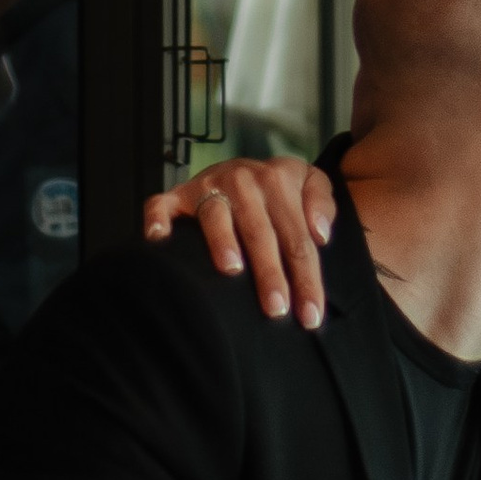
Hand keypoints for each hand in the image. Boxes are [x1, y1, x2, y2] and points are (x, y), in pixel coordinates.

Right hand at [143, 157, 337, 325]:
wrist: (245, 165)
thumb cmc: (280, 190)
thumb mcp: (310, 182)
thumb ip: (322, 203)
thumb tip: (321, 234)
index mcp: (279, 179)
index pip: (298, 237)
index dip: (307, 276)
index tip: (311, 314)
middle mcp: (243, 180)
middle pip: (260, 232)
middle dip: (270, 272)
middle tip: (276, 309)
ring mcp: (207, 186)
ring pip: (215, 216)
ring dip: (223, 241)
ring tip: (232, 270)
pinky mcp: (178, 194)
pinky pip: (161, 205)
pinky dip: (158, 219)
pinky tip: (159, 239)